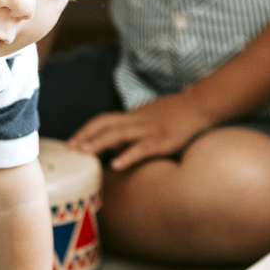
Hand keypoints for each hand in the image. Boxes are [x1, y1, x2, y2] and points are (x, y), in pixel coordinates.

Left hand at [68, 93, 213, 169]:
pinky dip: (128, 155)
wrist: (199, 105)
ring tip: (85, 153)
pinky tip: (116, 165)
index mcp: (131, 117)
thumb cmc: (172, 116)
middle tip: (71, 149)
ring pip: (120, 134)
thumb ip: (128, 133)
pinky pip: (143, 148)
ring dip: (100, 143)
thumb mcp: (146, 121)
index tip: (70, 142)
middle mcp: (136, 121)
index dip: (85, 130)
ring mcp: (149, 130)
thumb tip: (111, 148)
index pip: (102, 120)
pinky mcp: (163, 140)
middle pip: (105, 125)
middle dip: (86, 137)